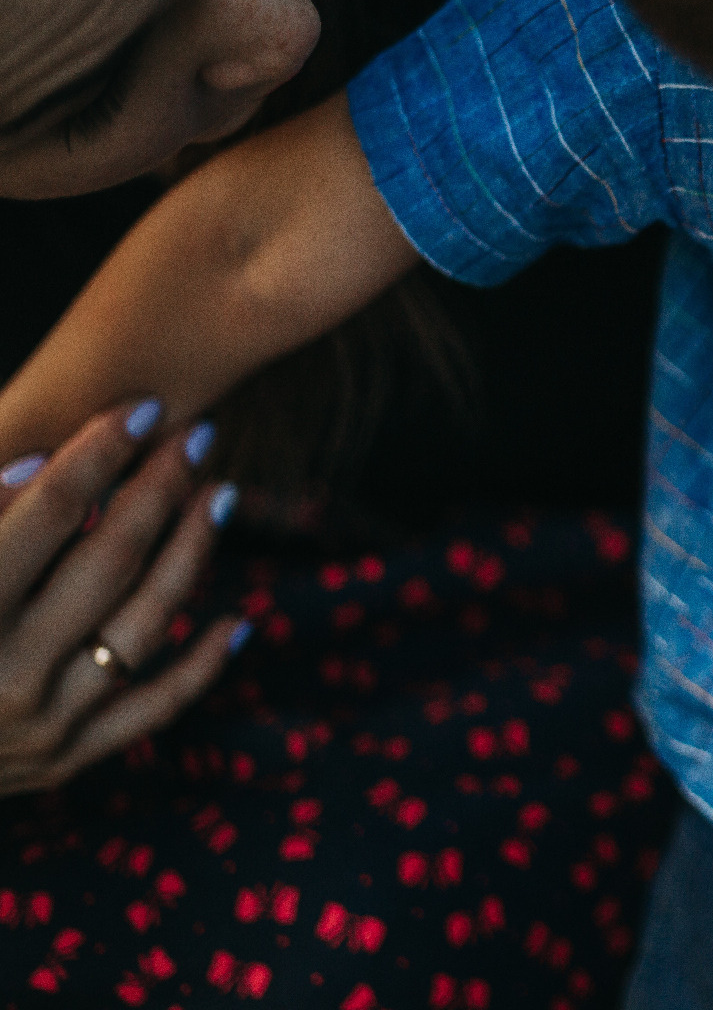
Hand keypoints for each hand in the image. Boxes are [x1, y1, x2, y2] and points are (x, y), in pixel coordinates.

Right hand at [0, 401, 245, 795]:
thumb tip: (42, 468)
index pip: (45, 513)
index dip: (99, 453)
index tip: (143, 408)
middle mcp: (4, 671)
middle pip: (109, 561)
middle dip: (161, 490)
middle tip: (201, 436)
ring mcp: (43, 722)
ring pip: (145, 625)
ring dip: (192, 556)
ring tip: (221, 496)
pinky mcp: (67, 758)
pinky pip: (153, 708)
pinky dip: (200, 666)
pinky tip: (236, 622)